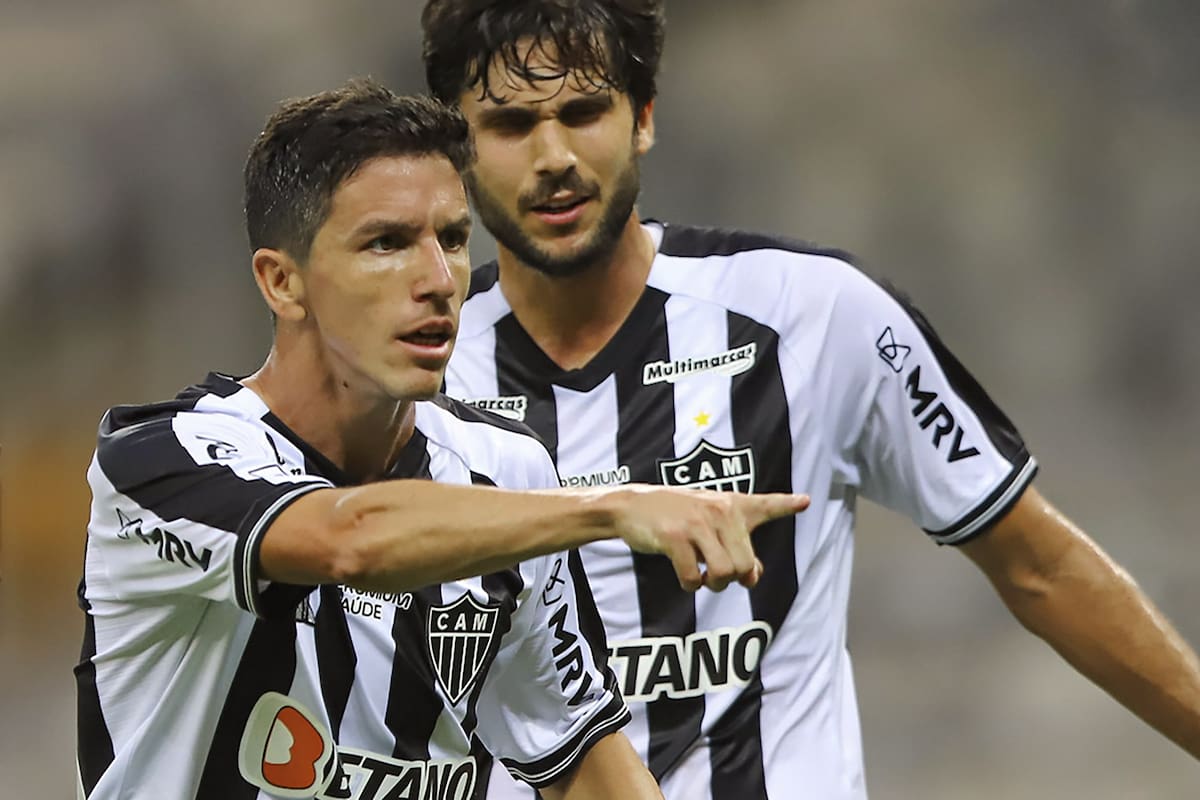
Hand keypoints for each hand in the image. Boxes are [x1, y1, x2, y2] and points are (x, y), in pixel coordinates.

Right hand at [603, 485, 809, 591]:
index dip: (786, 504)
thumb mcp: (708, 522)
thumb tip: (753, 577)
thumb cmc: (674, 516)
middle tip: (716, 575)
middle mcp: (718, 511)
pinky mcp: (674, 537)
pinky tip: (684, 575)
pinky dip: (690, 584)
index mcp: (731, 505)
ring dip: (713, 584)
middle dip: (733, 579)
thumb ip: (736, 546)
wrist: (631, 505)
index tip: (805, 501)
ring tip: (702, 576)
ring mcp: (696, 523)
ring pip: (724, 573)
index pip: (764, 505)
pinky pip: (694, 577)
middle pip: (745, 564)